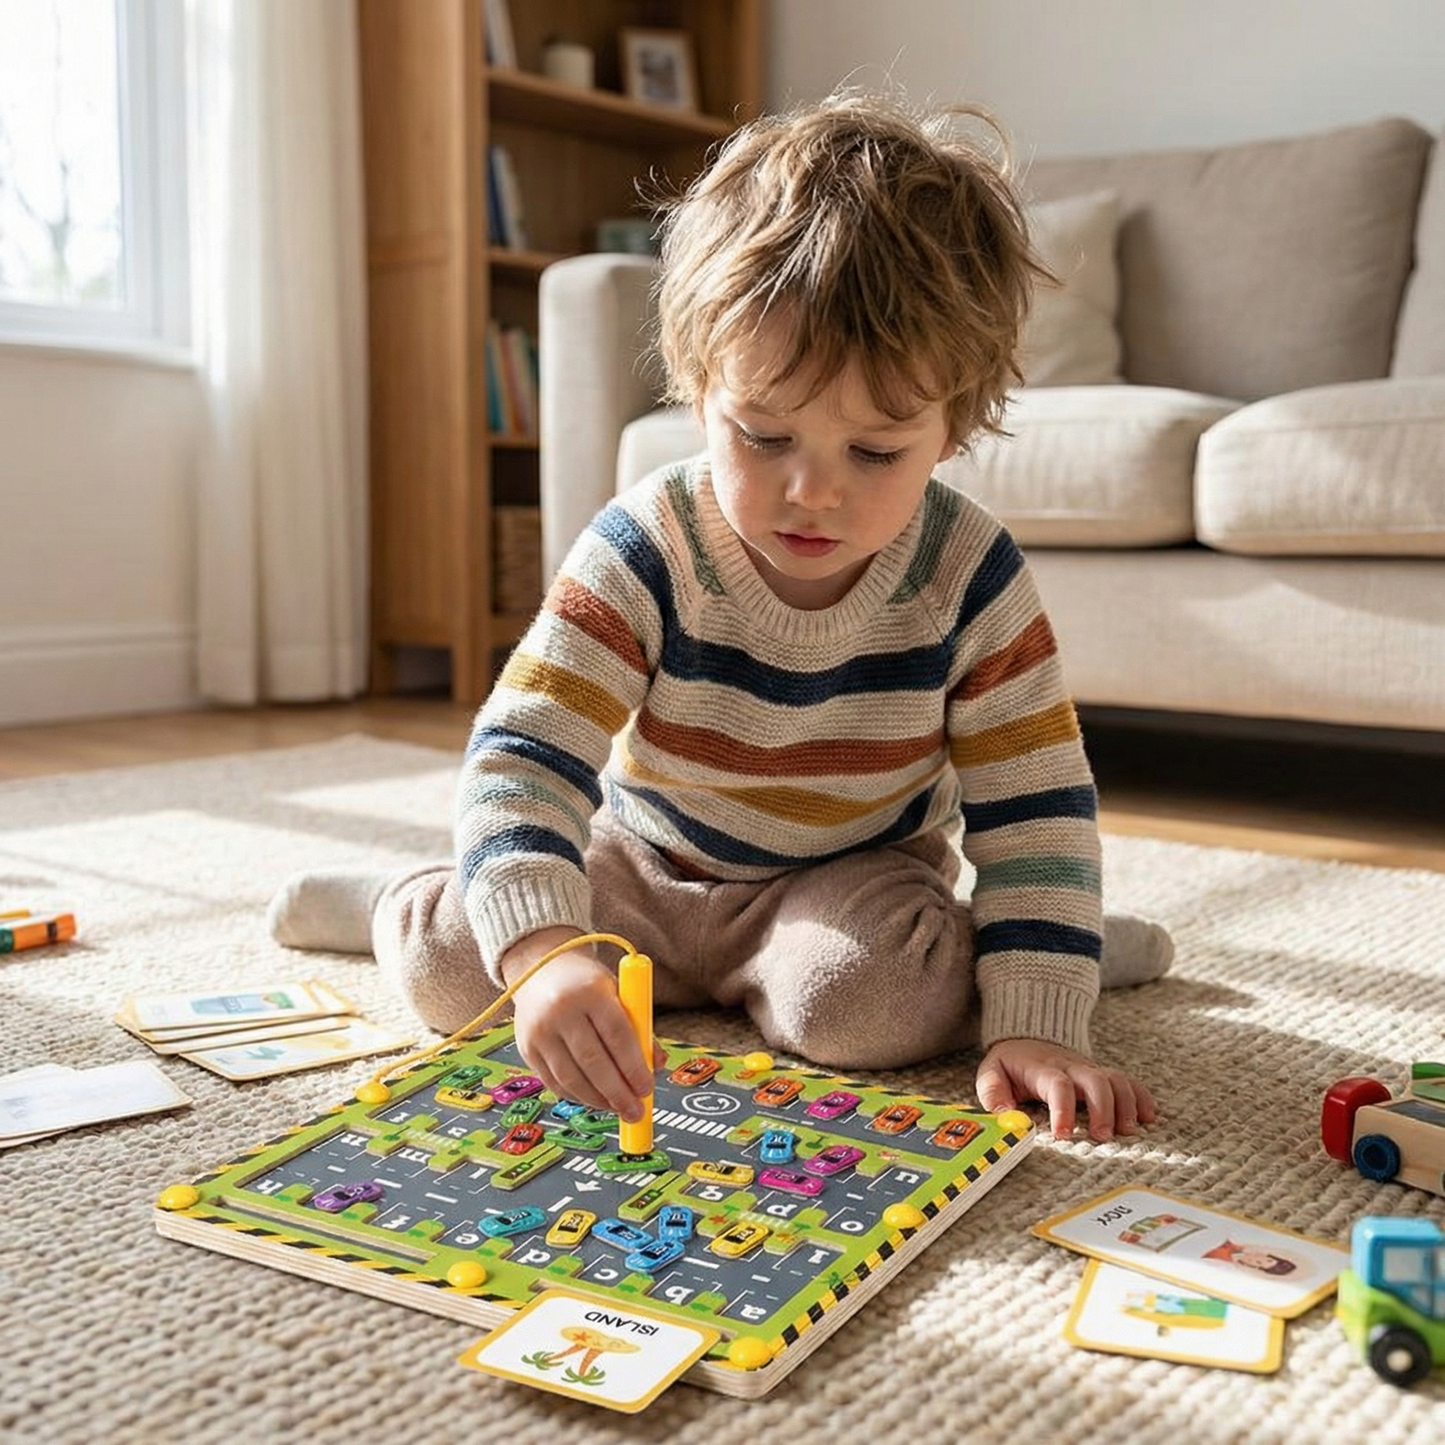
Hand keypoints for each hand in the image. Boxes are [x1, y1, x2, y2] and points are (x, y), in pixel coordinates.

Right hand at [501, 928, 663, 1120]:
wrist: (542, 970)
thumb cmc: (588, 985)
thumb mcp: (618, 993)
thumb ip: (639, 1028)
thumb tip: (658, 1065)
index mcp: (591, 991)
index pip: (617, 1034)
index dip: (634, 1066)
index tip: (647, 1088)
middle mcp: (561, 1010)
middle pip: (593, 1061)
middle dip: (617, 1092)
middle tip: (636, 1110)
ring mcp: (540, 1031)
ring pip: (571, 1077)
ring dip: (598, 1100)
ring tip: (618, 1109)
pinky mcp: (527, 1049)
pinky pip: (554, 1082)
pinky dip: (577, 1097)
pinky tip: (594, 1100)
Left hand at [975, 1037, 1155, 1141]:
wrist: (1030, 1039)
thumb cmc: (1012, 1065)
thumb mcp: (991, 1074)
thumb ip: (993, 1093)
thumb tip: (1007, 1116)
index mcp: (1042, 1068)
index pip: (1057, 1084)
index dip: (1062, 1110)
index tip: (1063, 1135)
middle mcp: (1071, 1067)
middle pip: (1096, 1080)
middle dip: (1103, 1109)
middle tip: (1103, 1137)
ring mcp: (1090, 1069)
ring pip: (1117, 1079)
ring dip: (1127, 1105)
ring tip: (1128, 1132)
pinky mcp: (1103, 1075)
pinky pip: (1129, 1081)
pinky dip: (1142, 1097)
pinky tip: (1150, 1117)